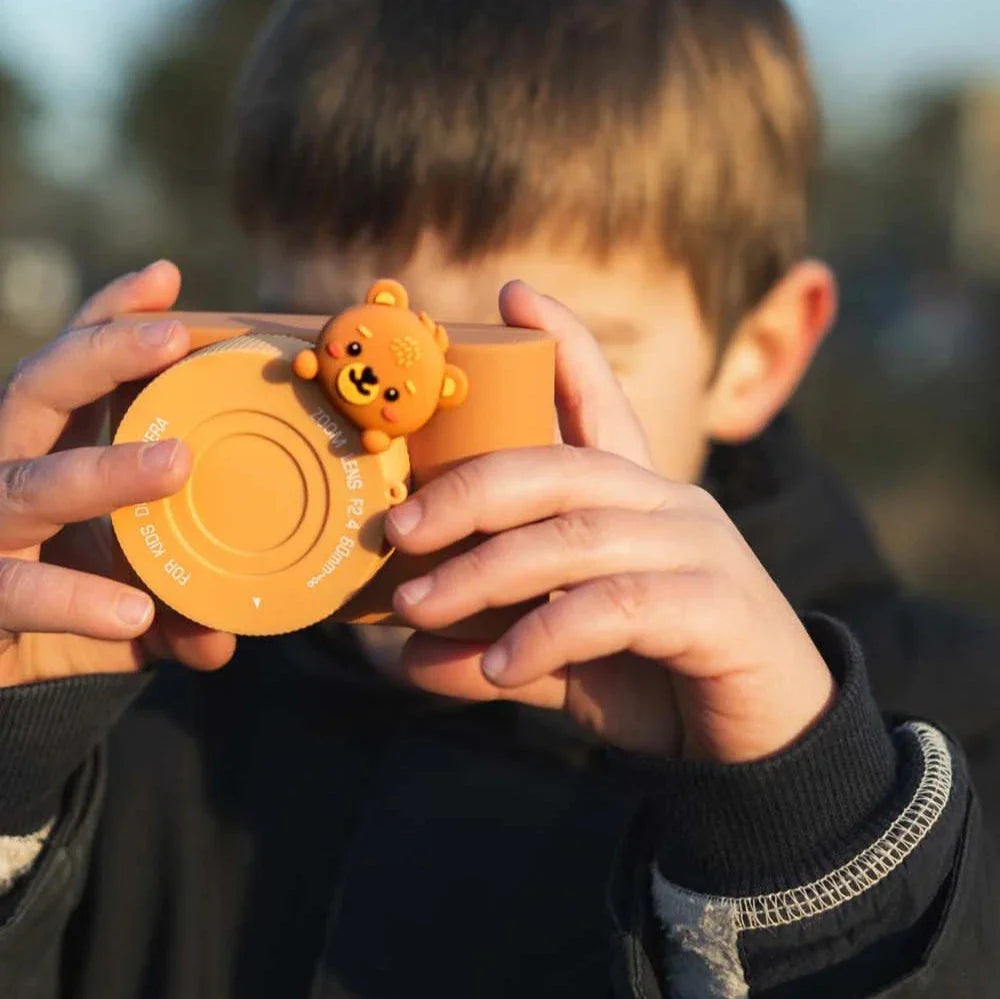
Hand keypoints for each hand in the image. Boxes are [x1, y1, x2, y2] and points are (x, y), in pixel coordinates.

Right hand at [0, 261, 235, 687]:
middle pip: (37, 389)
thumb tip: (220, 641)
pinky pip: (16, 589)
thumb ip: (174, 608)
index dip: (108, 319)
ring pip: (29, 484)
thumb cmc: (47, 611)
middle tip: (172, 337)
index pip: (71, 370)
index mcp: (44, 451)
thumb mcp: (119, 600)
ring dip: (101, 469)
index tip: (165, 279)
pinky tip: (133, 613)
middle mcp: (5, 473)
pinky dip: (73, 599)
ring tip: (177, 464)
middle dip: (101, 355)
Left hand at [382, 282, 834, 760]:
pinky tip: (498, 670)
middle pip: (561, 468)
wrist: (761, 745)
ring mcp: (701, 549)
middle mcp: (669, 505)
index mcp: (634, 498)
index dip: (563, 344)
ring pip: (578, 536)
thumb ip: (490, 644)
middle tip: (397, 528)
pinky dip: (547, 633)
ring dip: (487, 572)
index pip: (599, 403)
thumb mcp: (560, 657)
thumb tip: (403, 654)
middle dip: (469, 489)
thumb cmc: (656, 679)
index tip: (511, 297)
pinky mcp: (721, 608)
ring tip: (418, 608)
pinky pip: (618, 607)